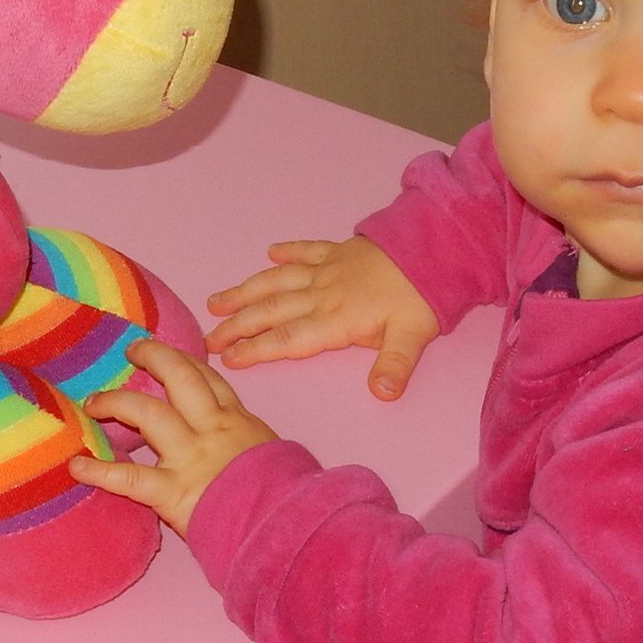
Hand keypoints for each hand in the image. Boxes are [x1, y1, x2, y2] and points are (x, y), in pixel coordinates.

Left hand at [68, 340, 277, 538]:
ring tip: (93, 402)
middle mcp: (212, 429)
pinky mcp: (172, 491)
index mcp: (237, 421)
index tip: (165, 353)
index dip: (183, 360)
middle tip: (132, 352)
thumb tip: (239, 446)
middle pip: (179, 377)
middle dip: (153, 357)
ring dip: (116, 402)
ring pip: (148, 413)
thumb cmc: (283, 496)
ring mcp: (190, 457)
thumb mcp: (272, 456)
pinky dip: (99, 470)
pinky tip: (77, 466)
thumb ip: (248, 443)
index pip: (208, 379)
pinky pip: (128, 476)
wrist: (284, 526)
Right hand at [205, 236, 438, 400]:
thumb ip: (393, 366)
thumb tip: (383, 395)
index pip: (287, 339)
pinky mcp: (339, 250)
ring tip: (217, 300)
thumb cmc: (423, 297)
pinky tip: (270, 252)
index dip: (255, 350)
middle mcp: (322, 294)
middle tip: (207, 338)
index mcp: (336, 319)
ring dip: (246, 291)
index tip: (227, 359)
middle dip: (236, 325)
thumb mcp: (413, 337)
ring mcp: (328, 269)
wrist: (435, 248)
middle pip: (270, 311)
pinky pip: (307, 250)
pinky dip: (287, 251)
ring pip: (277, 281)